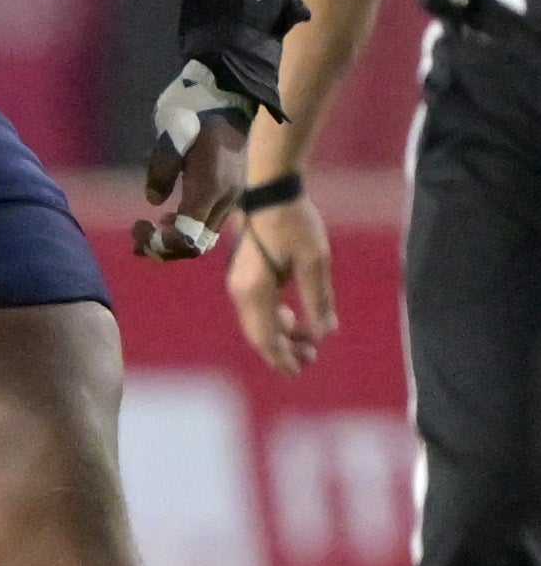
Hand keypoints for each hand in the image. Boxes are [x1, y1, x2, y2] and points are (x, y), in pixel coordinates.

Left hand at [132, 113, 242, 260]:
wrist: (230, 103)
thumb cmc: (195, 117)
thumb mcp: (170, 139)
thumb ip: (161, 171)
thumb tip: (153, 201)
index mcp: (209, 188)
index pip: (188, 237)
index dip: (160, 243)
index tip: (137, 227)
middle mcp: (225, 200)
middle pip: (197, 245)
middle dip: (165, 249)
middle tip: (136, 238)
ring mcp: (231, 198)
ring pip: (204, 238)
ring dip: (175, 241)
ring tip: (147, 233)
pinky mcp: (230, 194)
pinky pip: (208, 224)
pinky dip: (187, 229)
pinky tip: (168, 218)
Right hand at [226, 192, 336, 370]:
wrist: (270, 193)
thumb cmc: (294, 225)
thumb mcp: (314, 263)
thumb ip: (318, 300)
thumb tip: (324, 333)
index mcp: (254, 291)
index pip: (265, 337)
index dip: (282, 358)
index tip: (300, 372)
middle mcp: (241, 292)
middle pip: (258, 334)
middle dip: (282, 351)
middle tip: (311, 360)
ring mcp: (241, 284)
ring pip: (257, 322)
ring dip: (280, 336)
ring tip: (307, 343)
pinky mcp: (247, 276)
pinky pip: (257, 309)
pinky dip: (275, 320)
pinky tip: (293, 318)